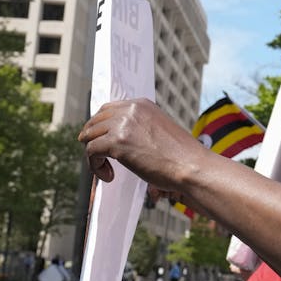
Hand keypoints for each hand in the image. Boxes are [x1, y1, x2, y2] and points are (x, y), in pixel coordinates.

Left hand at [78, 99, 206, 191]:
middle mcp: (130, 110)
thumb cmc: (181, 155)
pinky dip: (95, 167)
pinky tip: (109, 175)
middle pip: (95, 121)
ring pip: (89, 136)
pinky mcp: (116, 142)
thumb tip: (122, 138)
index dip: (100, 126)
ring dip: (94, 154)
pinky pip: (91, 152)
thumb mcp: (160, 129)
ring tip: (108, 169)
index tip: (100, 139)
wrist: (191, 166)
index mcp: (142, 104)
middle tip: (97, 156)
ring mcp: (122, 125)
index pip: (108, 109)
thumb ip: (141, 127)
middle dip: (92, 139)